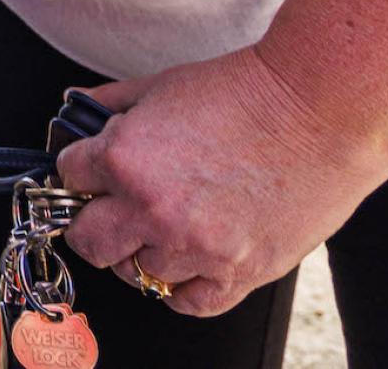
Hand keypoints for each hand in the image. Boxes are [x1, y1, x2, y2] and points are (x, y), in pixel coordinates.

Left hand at [53, 45, 387, 315]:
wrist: (319, 112)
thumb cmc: (245, 92)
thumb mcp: (160, 85)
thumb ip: (110, 105)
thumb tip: (79, 113)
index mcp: (124, 159)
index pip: (68, 177)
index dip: (79, 171)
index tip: (91, 172)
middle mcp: (152, 209)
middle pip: (88, 242)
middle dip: (91, 223)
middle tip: (109, 210)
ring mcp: (196, 247)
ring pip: (137, 274)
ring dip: (143, 252)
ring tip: (164, 226)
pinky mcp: (239, 272)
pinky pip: (188, 302)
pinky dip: (181, 287)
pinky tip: (188, 260)